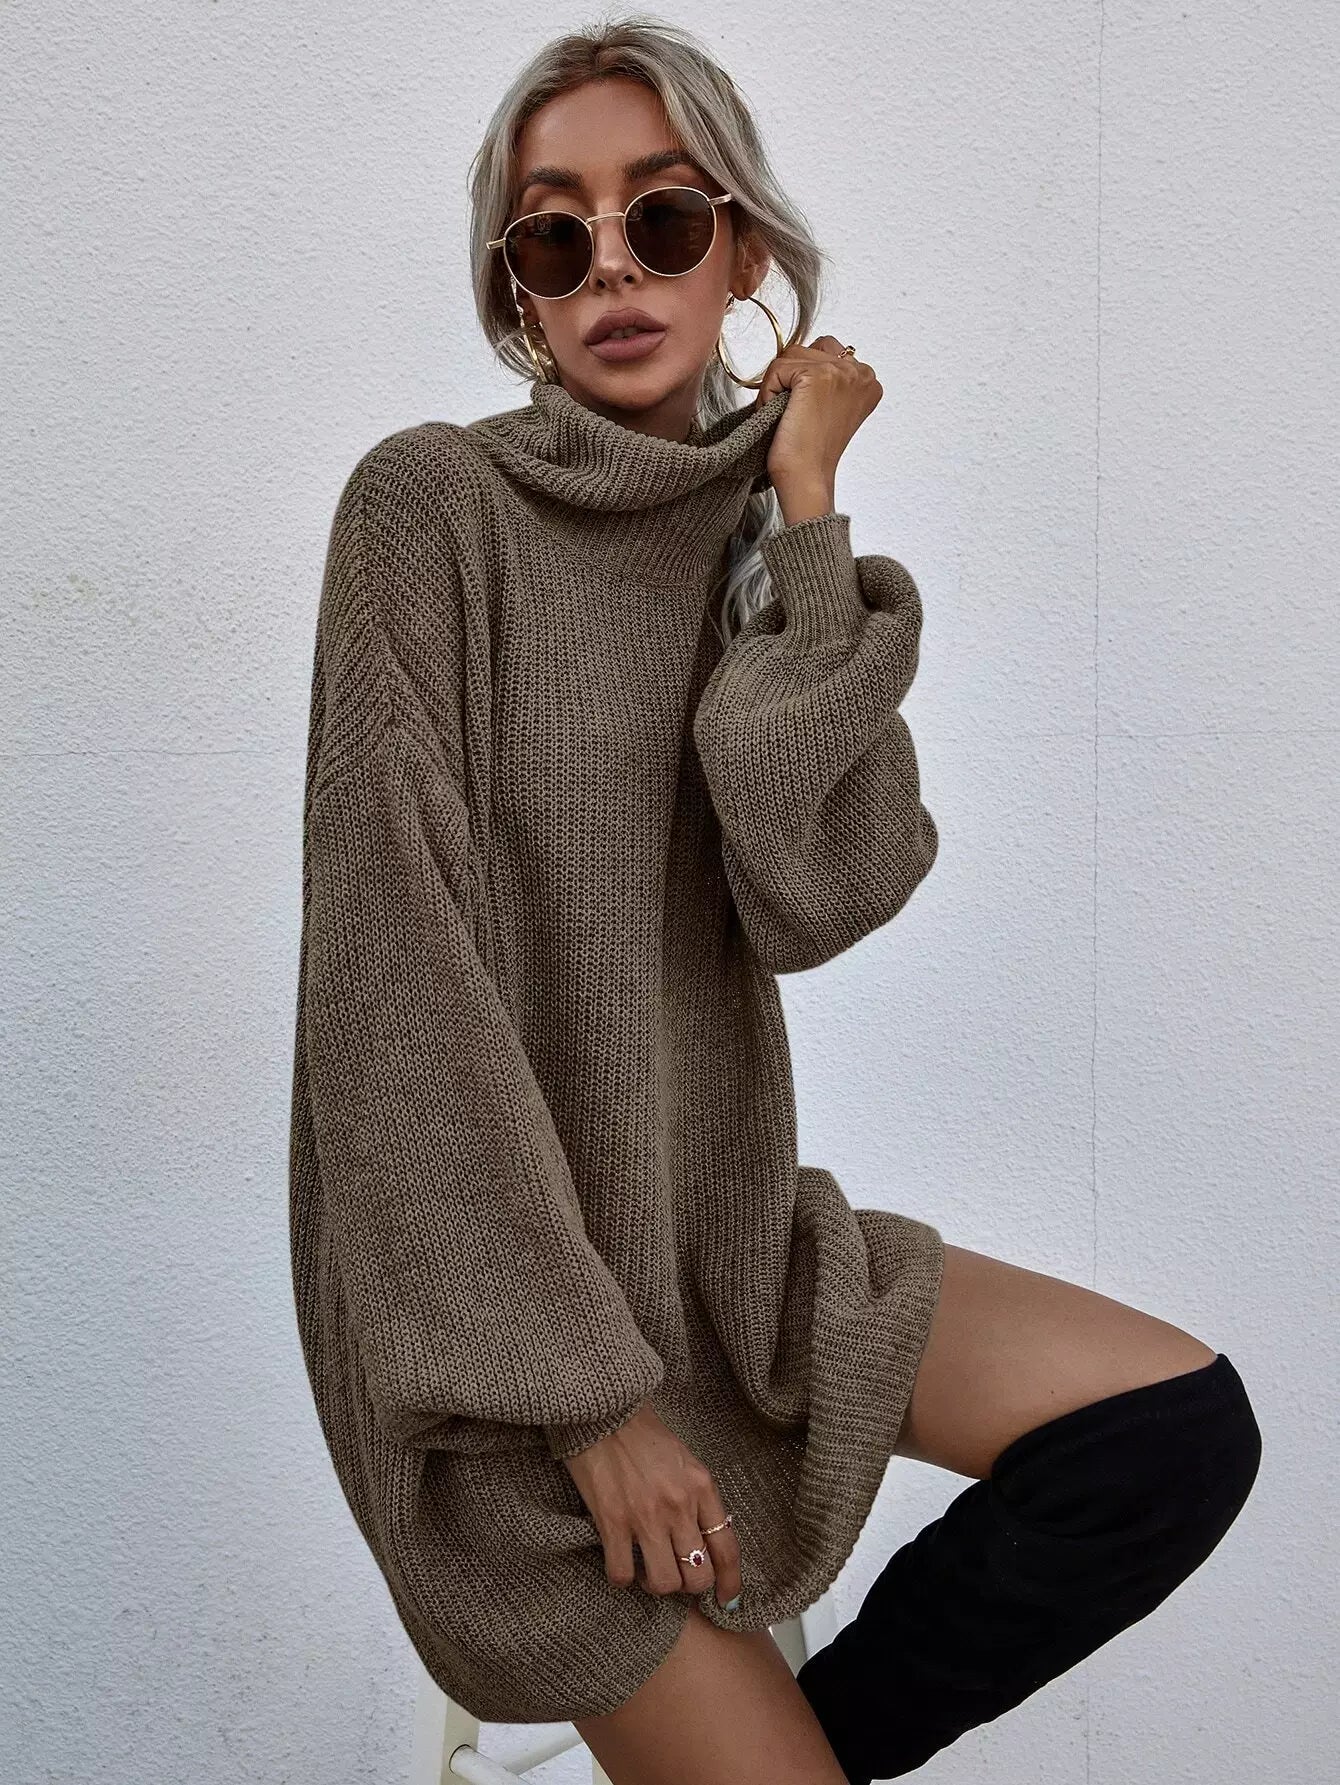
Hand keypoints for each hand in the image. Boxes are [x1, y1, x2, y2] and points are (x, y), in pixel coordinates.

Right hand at [560, 1403, 742, 1607]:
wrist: (603, 1409)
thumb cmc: (642, 1432)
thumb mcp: (683, 1460)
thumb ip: (696, 1497)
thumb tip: (702, 1538)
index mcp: (701, 1486)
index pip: (727, 1548)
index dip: (730, 1583)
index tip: (727, 1599)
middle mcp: (679, 1505)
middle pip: (698, 1575)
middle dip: (690, 1586)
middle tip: (678, 1577)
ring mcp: (646, 1516)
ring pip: (665, 1583)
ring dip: (657, 1585)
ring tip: (648, 1571)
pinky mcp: (612, 1521)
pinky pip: (623, 1574)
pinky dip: (623, 1578)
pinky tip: (621, 1563)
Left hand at [753, 335, 882, 522]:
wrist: (807, 480)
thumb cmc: (812, 452)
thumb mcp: (829, 406)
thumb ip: (827, 377)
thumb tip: (800, 352)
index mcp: (868, 380)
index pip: (825, 351)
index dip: (804, 379)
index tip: (809, 413)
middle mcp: (861, 372)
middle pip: (807, 349)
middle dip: (791, 379)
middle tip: (796, 417)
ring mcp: (842, 372)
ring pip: (790, 356)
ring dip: (779, 386)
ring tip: (789, 417)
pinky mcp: (818, 376)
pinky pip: (777, 369)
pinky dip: (768, 393)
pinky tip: (780, 417)